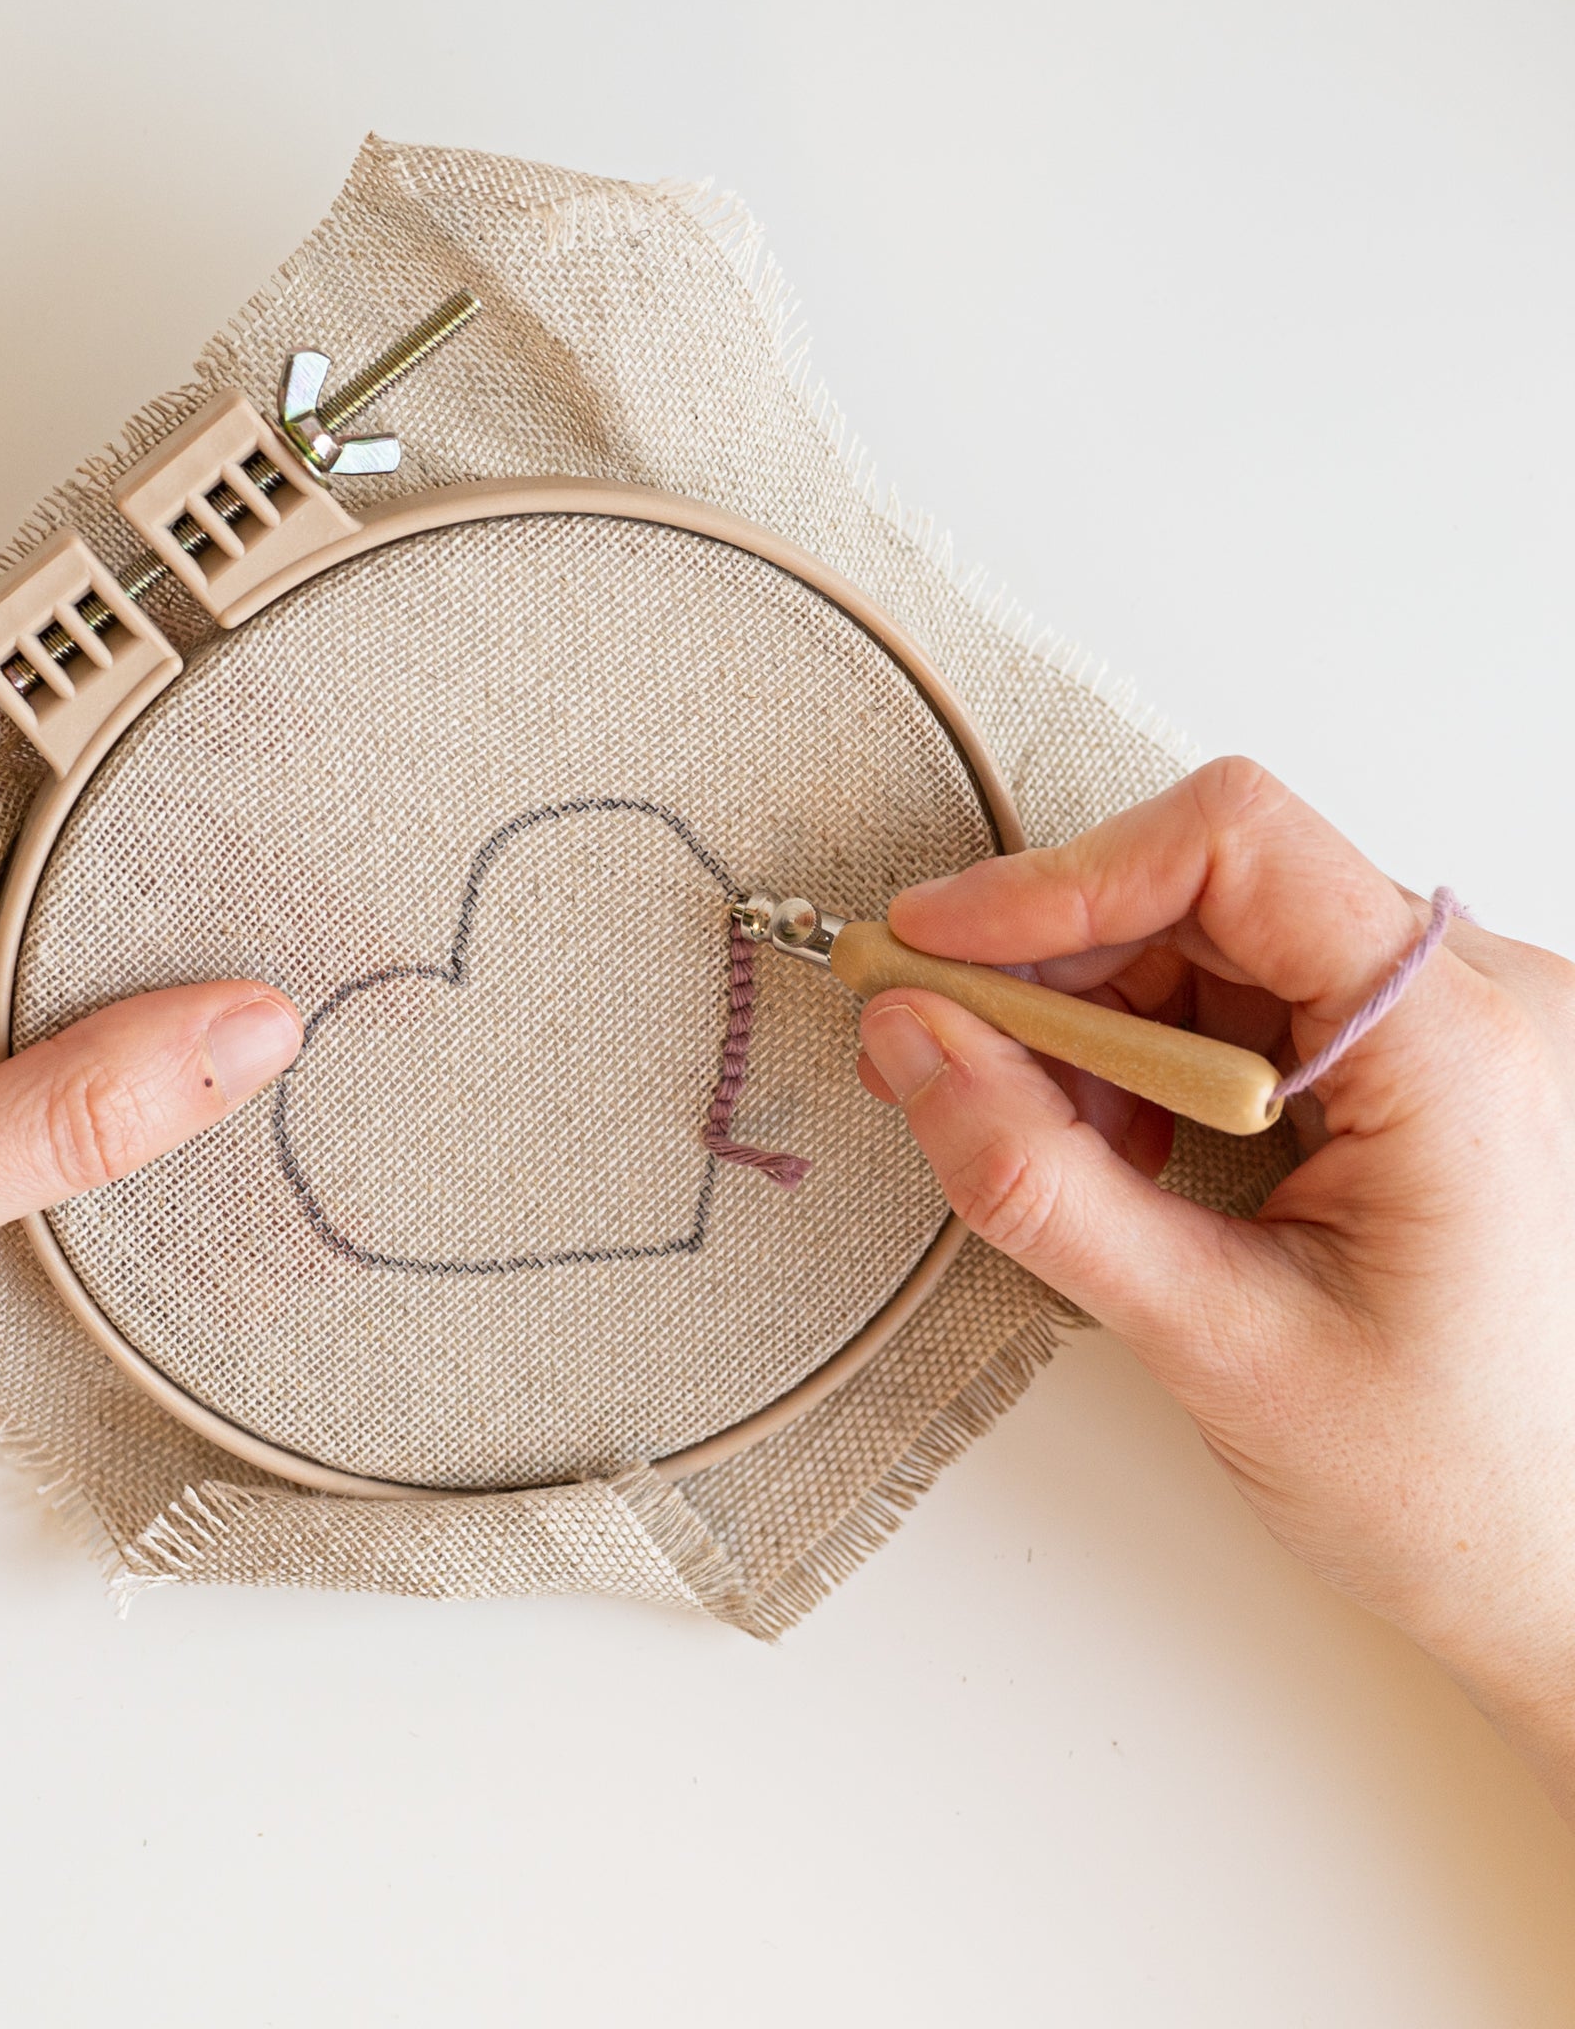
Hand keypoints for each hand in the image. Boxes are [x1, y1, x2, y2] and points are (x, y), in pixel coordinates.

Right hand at [858, 757, 1574, 1816]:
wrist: (1563, 1572)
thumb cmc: (1450, 1487)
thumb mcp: (1214, 1340)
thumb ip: (1040, 1185)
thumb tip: (911, 1044)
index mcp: (1460, 1044)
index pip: (1236, 849)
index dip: (1058, 879)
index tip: (931, 943)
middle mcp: (1474, 1000)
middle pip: (1207, 891)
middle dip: (1048, 968)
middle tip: (930, 1049)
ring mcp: (1449, 1028)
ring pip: (1212, 943)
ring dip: (1090, 1024)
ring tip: (1040, 1141)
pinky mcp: (1414, 1065)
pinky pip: (1245, 1001)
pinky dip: (1144, 1058)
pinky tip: (1114, 1152)